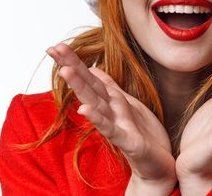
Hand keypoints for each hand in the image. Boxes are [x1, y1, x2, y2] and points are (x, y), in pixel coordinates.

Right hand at [46, 43, 176, 194]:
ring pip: (95, 103)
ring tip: (65, 71)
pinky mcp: (127, 141)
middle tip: (53, 49)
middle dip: (71, 67)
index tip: (55, 46)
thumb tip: (94, 68)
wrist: (158, 165)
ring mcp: (116, 126)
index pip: (90, 77)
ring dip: (80, 87)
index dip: (74, 61)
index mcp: (111, 101)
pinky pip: (110, 129)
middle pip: (88, 85)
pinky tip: (84, 109)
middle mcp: (109, 111)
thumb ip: (109, 87)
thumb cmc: (143, 134)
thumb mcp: (127, 104)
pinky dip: (97, 119)